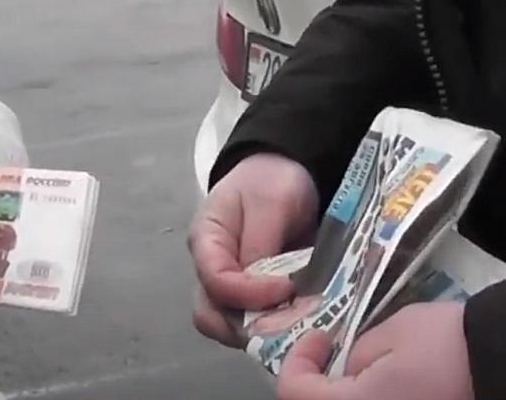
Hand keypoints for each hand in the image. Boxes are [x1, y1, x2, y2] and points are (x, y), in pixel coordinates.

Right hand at [189, 153, 319, 346]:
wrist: (283, 172)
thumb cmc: (272, 180)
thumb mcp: (271, 202)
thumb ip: (261, 244)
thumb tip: (261, 286)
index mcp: (205, 240)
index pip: (215, 281)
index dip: (250, 293)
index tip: (287, 288)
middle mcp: (208, 269)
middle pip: (211, 314)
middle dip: (248, 327)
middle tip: (288, 323)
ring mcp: (226, 285)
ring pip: (228, 326)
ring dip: (260, 333)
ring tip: (295, 326)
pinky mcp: (248, 295)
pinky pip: (251, 323)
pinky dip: (272, 329)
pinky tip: (299, 322)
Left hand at [278, 302, 473, 399]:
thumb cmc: (449, 344)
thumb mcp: (392, 333)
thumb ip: (355, 355)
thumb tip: (346, 370)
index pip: (295, 393)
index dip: (298, 362)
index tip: (319, 338)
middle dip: (316, 386)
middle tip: (330, 356)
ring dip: (341, 395)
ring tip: (358, 371)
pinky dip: (370, 399)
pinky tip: (384, 385)